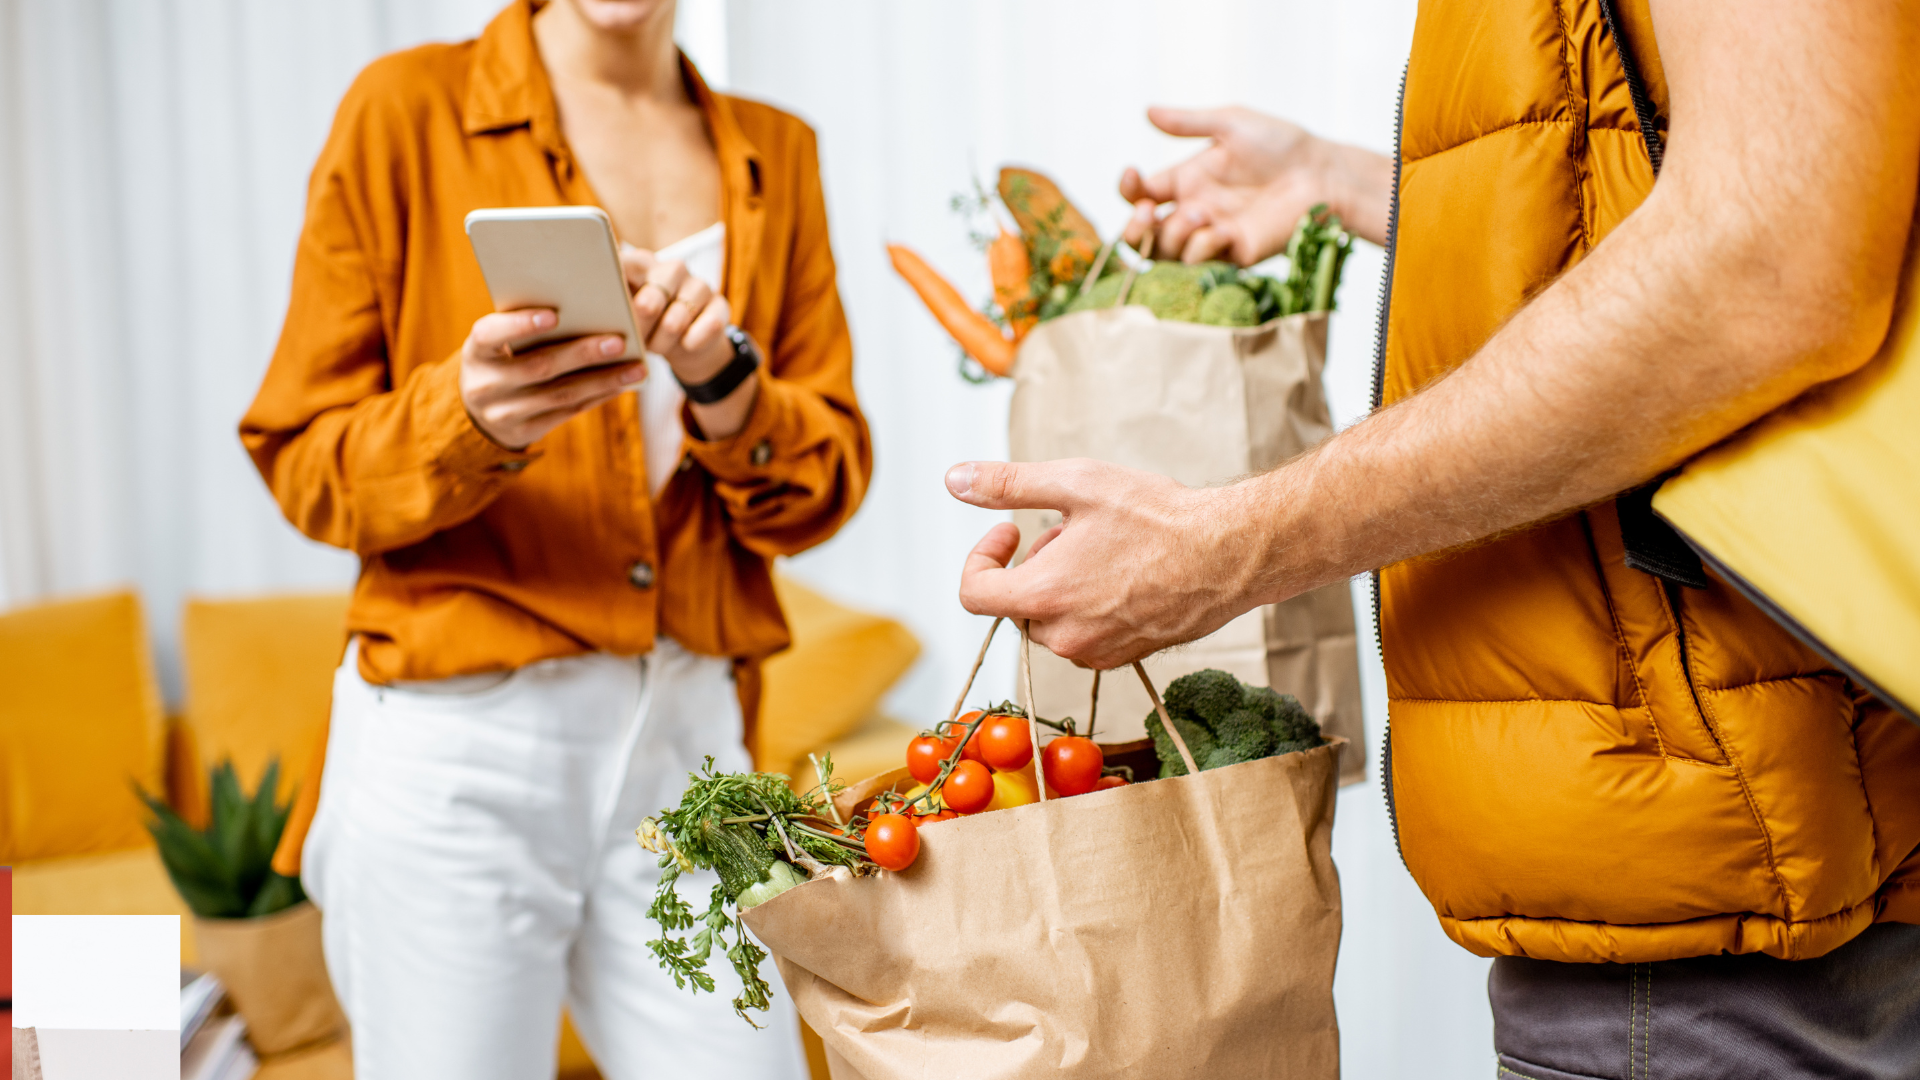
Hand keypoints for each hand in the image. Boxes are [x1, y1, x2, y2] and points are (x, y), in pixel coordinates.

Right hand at [460, 309, 644, 449]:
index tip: (554, 313)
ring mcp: (503, 413)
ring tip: (637, 368)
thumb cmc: (501, 358)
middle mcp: (485, 384)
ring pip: (561, 394)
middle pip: (539, 367)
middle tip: (619, 341)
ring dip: (603, 380)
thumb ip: (526, 325)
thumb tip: (586, 306)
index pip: (490, 334)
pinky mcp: (524, 432)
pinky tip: (622, 384)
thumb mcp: (499, 341)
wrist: (478, 410)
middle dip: (582, 354)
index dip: (520, 325)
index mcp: (475, 351)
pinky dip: (598, 396)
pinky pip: (568, 412)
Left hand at [620, 245, 757, 437]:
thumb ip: (606, 307)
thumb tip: (577, 314)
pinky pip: (708, 326)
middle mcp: (671, 268)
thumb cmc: (644, 326)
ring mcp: (699, 286)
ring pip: (677, 318)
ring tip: (655, 349)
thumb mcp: (622, 315)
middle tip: (634, 341)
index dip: (613, 291)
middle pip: (651, 297)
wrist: (686, 343)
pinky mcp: (720, 306)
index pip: (622, 266)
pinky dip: (692, 342)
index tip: (606, 310)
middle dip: (640, 327)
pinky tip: (685, 347)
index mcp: (640, 263)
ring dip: (663, 342)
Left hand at [947, 458, 1259, 668]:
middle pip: (1018, 604)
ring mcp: (1096, 652)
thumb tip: (955, 480)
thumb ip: (1007, 484)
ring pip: (1053, 620)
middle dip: (1035, 565)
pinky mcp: (1124, 657)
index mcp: (1043, 596)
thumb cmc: (1159, 517)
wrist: (1229, 554)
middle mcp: (1064, 636)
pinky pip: (1085, 635)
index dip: (982, 557)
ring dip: (1063, 585)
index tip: (1009, 531)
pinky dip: (1090, 606)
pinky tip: (1126, 574)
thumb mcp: (1076, 484)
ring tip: (1106, 549)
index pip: (974, 594)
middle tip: (1077, 530)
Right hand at [1120, 106, 1391, 263]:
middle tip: (1147, 213)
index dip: (1128, 189)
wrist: (1322, 174)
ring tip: (1201, 214)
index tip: (1132, 174)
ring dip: (1173, 235)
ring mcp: (1210, 237)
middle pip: (1142, 236)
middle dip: (1134, 229)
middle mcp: (1193, 212)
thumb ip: (1188, 122)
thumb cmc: (1283, 144)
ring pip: (1165, 254)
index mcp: (1188, 181)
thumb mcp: (1231, 123)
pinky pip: (1199, 264)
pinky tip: (1223, 231)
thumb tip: (1147, 111)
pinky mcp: (1232, 256)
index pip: (1140, 194)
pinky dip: (1202, 249)